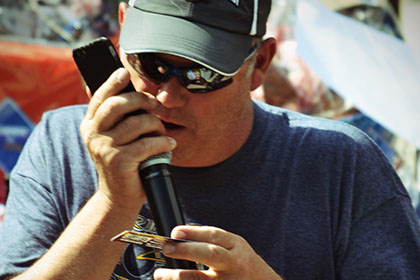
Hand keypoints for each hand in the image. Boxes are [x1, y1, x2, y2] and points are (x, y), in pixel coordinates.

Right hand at [80, 68, 175, 208]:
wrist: (118, 196)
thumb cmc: (122, 162)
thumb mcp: (113, 137)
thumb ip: (117, 118)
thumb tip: (135, 92)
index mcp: (90, 124)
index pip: (100, 97)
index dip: (113, 82)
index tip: (125, 72)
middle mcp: (93, 134)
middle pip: (118, 104)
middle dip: (141, 99)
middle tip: (155, 105)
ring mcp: (104, 148)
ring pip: (137, 123)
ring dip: (156, 124)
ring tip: (161, 132)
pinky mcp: (119, 161)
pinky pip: (146, 143)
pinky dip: (162, 142)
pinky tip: (169, 144)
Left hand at [154, 226, 282, 279]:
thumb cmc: (246, 266)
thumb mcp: (235, 247)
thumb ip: (214, 242)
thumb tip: (182, 236)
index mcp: (236, 246)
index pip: (214, 235)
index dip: (194, 232)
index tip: (175, 232)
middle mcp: (234, 263)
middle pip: (210, 254)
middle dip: (187, 250)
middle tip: (167, 248)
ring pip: (201, 278)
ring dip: (178, 276)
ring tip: (161, 274)